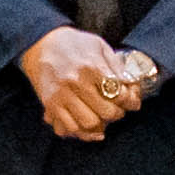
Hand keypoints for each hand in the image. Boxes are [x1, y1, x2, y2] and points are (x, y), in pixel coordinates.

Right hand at [20, 26, 134, 140]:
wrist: (41, 43)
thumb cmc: (73, 43)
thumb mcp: (100, 45)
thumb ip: (116, 66)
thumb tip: (131, 85)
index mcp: (91, 67)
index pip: (119, 94)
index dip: (131, 101)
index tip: (133, 102)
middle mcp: (76, 83)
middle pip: (106, 112)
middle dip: (117, 114)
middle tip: (118, 109)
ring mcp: (62, 95)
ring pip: (88, 124)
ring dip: (100, 125)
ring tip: (102, 117)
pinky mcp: (50, 104)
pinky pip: (68, 128)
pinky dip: (80, 131)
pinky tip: (86, 124)